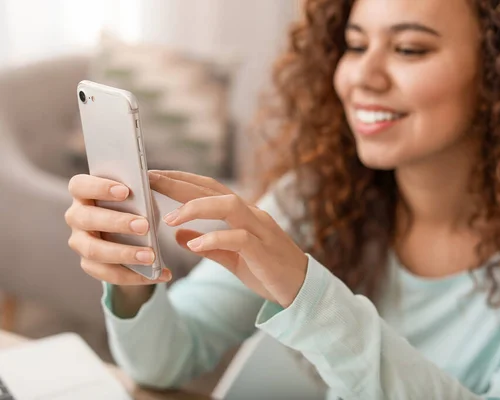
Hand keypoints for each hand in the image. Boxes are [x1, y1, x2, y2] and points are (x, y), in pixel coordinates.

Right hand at [65, 174, 171, 284]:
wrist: (131, 233)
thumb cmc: (133, 206)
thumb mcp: (137, 198)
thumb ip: (139, 195)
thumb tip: (149, 197)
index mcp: (83, 193)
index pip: (80, 186)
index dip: (100, 187)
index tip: (125, 191)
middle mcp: (76, 217)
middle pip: (87, 219)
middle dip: (117, 222)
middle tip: (145, 226)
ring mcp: (80, 242)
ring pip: (94, 251)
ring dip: (124, 254)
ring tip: (151, 256)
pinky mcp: (89, 264)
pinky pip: (108, 273)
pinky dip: (135, 276)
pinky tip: (159, 274)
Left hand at [149, 170, 307, 307]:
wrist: (302, 290)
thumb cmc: (268, 271)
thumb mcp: (233, 258)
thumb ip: (209, 246)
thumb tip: (179, 236)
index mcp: (244, 214)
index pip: (210, 188)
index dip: (183, 180)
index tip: (155, 176)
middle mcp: (253, 215)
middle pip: (214, 191)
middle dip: (180, 184)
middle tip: (150, 180)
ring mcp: (261, 230)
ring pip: (229, 206)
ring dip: (197, 208)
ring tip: (169, 219)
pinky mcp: (264, 251)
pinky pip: (239, 238)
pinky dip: (214, 238)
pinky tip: (193, 245)